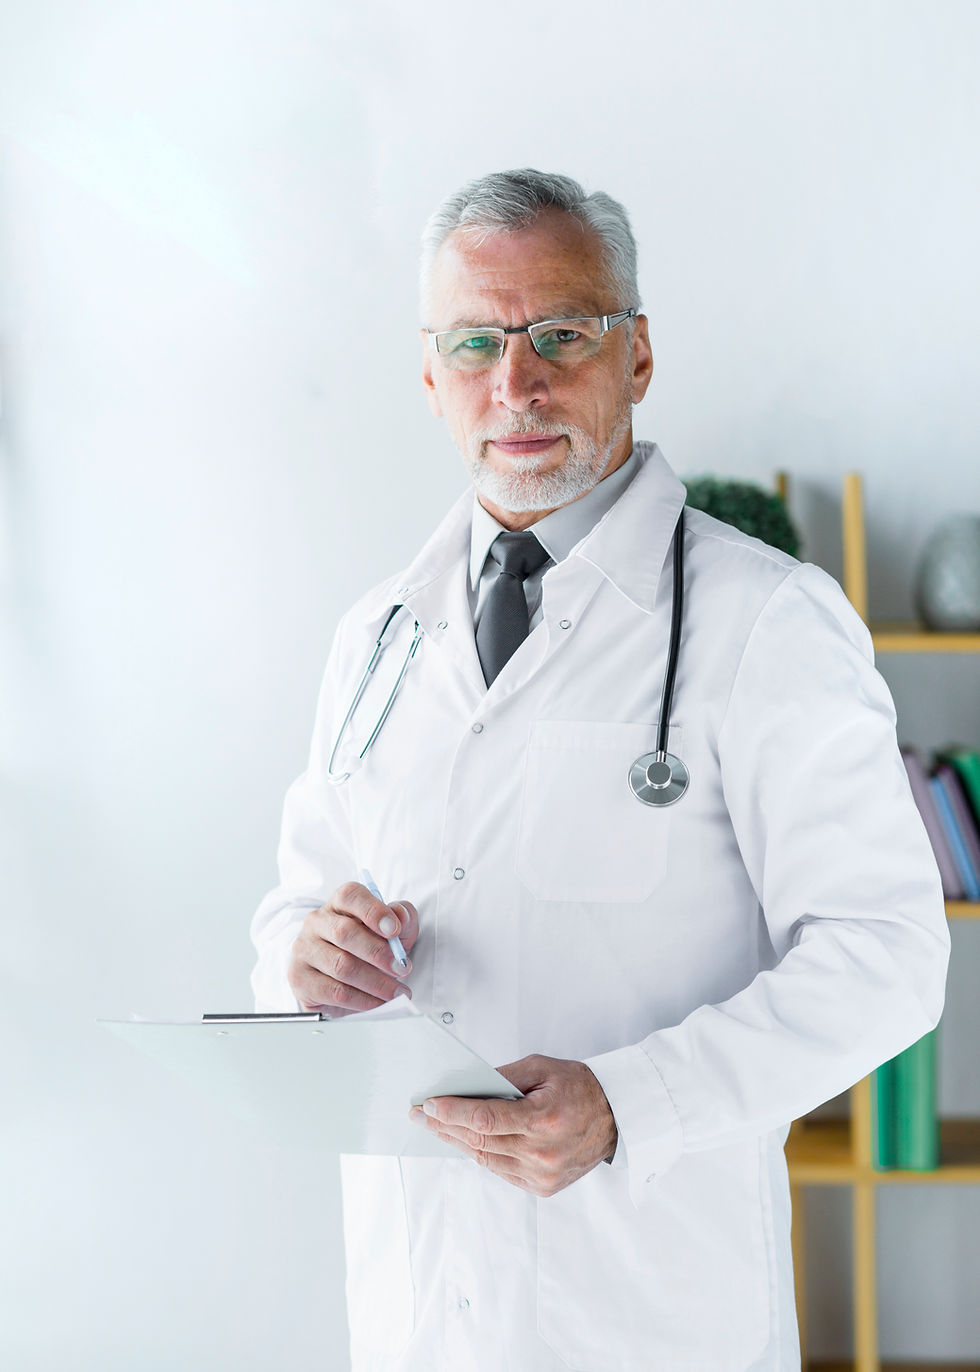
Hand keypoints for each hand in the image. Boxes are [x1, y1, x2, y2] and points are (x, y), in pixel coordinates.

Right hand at [287, 881, 418, 1016]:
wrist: (350, 978)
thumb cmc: (372, 946)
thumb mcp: (394, 928)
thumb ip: (402, 916)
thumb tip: (400, 916)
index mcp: (339, 903)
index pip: (350, 896)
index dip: (373, 911)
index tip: (395, 929)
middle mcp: (316, 922)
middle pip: (345, 933)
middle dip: (378, 953)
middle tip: (403, 968)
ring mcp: (304, 950)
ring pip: (341, 966)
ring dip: (375, 982)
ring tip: (397, 991)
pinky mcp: (300, 978)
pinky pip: (334, 992)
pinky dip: (362, 1000)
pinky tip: (378, 1002)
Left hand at [410, 1054, 617, 1196]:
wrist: (616, 1118)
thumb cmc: (580, 1086)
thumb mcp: (542, 1067)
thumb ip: (504, 1076)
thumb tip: (467, 1085)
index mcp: (543, 1119)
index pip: (485, 1119)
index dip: (453, 1113)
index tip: (428, 1105)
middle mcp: (542, 1152)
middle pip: (479, 1141)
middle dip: (444, 1127)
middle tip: (420, 1116)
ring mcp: (542, 1174)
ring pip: (485, 1159)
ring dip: (457, 1142)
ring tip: (436, 1127)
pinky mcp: (543, 1187)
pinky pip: (501, 1170)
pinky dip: (481, 1154)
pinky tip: (465, 1141)